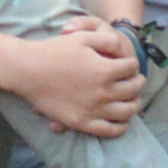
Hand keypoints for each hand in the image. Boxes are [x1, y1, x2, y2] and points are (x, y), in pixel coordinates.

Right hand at [13, 18, 149, 138]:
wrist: (29, 71)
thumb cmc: (54, 51)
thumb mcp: (83, 37)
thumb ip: (106, 41)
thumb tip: (122, 50)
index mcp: (105, 70)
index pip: (132, 68)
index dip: (132, 64)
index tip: (128, 64)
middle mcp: (103, 92)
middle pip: (133, 90)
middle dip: (138, 83)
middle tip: (137, 81)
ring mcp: (93, 110)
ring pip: (126, 112)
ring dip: (135, 105)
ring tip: (134, 100)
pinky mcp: (82, 123)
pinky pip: (110, 130)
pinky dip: (121, 127)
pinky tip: (122, 122)